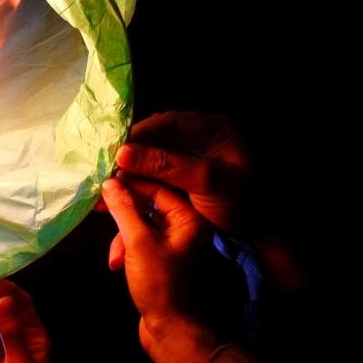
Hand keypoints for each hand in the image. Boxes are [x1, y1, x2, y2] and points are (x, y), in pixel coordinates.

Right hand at [99, 111, 248, 268]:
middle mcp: (202, 137)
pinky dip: (136, 190)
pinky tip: (118, 201)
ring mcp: (193, 157)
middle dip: (127, 162)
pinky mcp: (183, 177)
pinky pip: (153, 178)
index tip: (112, 156)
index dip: (136, 137)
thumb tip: (122, 153)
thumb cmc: (241, 206)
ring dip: (128, 179)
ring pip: (150, 161)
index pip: (167, 123)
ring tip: (104, 195)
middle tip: (104, 178)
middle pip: (154, 141)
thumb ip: (166, 165)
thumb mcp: (205, 182)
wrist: (258, 239)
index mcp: (215, 127)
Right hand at [101, 176, 244, 362]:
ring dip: (122, 236)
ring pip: (141, 224)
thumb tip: (110, 183)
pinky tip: (117, 264)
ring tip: (114, 255)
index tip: (104, 182)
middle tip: (97, 208)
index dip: (130, 183)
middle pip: (148, 204)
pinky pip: (140, 241)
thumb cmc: (160, 285)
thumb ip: (124, 210)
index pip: (157, 187)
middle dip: (122, 211)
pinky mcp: (162, 259)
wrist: (173, 331)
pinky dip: (126, 248)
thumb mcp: (138, 243)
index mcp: (189, 219)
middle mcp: (185, 227)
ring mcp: (174, 244)